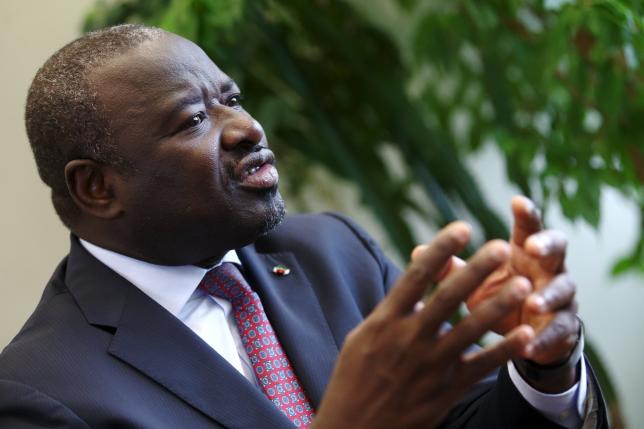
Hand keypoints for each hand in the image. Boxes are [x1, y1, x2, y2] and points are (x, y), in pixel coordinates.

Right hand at [313, 222, 534, 428]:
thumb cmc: (353, 379)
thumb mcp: (361, 338)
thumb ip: (389, 312)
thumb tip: (414, 286)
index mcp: (384, 321)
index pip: (415, 276)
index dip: (440, 249)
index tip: (462, 227)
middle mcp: (408, 338)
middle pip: (448, 296)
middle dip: (477, 269)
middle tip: (501, 247)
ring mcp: (429, 366)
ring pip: (471, 329)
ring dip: (499, 305)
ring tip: (525, 284)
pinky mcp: (445, 391)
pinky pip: (481, 366)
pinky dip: (505, 350)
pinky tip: (527, 334)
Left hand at [466, 196, 579, 386]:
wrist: (522, 336)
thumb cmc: (497, 297)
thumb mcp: (475, 282)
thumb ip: (453, 268)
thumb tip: (417, 252)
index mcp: (525, 252)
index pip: (529, 227)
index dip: (527, 214)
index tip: (517, 201)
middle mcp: (547, 268)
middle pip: (557, 249)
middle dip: (547, 245)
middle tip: (532, 247)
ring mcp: (560, 296)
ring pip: (563, 289)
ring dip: (548, 295)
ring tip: (532, 302)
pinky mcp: (563, 326)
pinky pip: (560, 330)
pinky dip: (545, 338)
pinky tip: (530, 346)